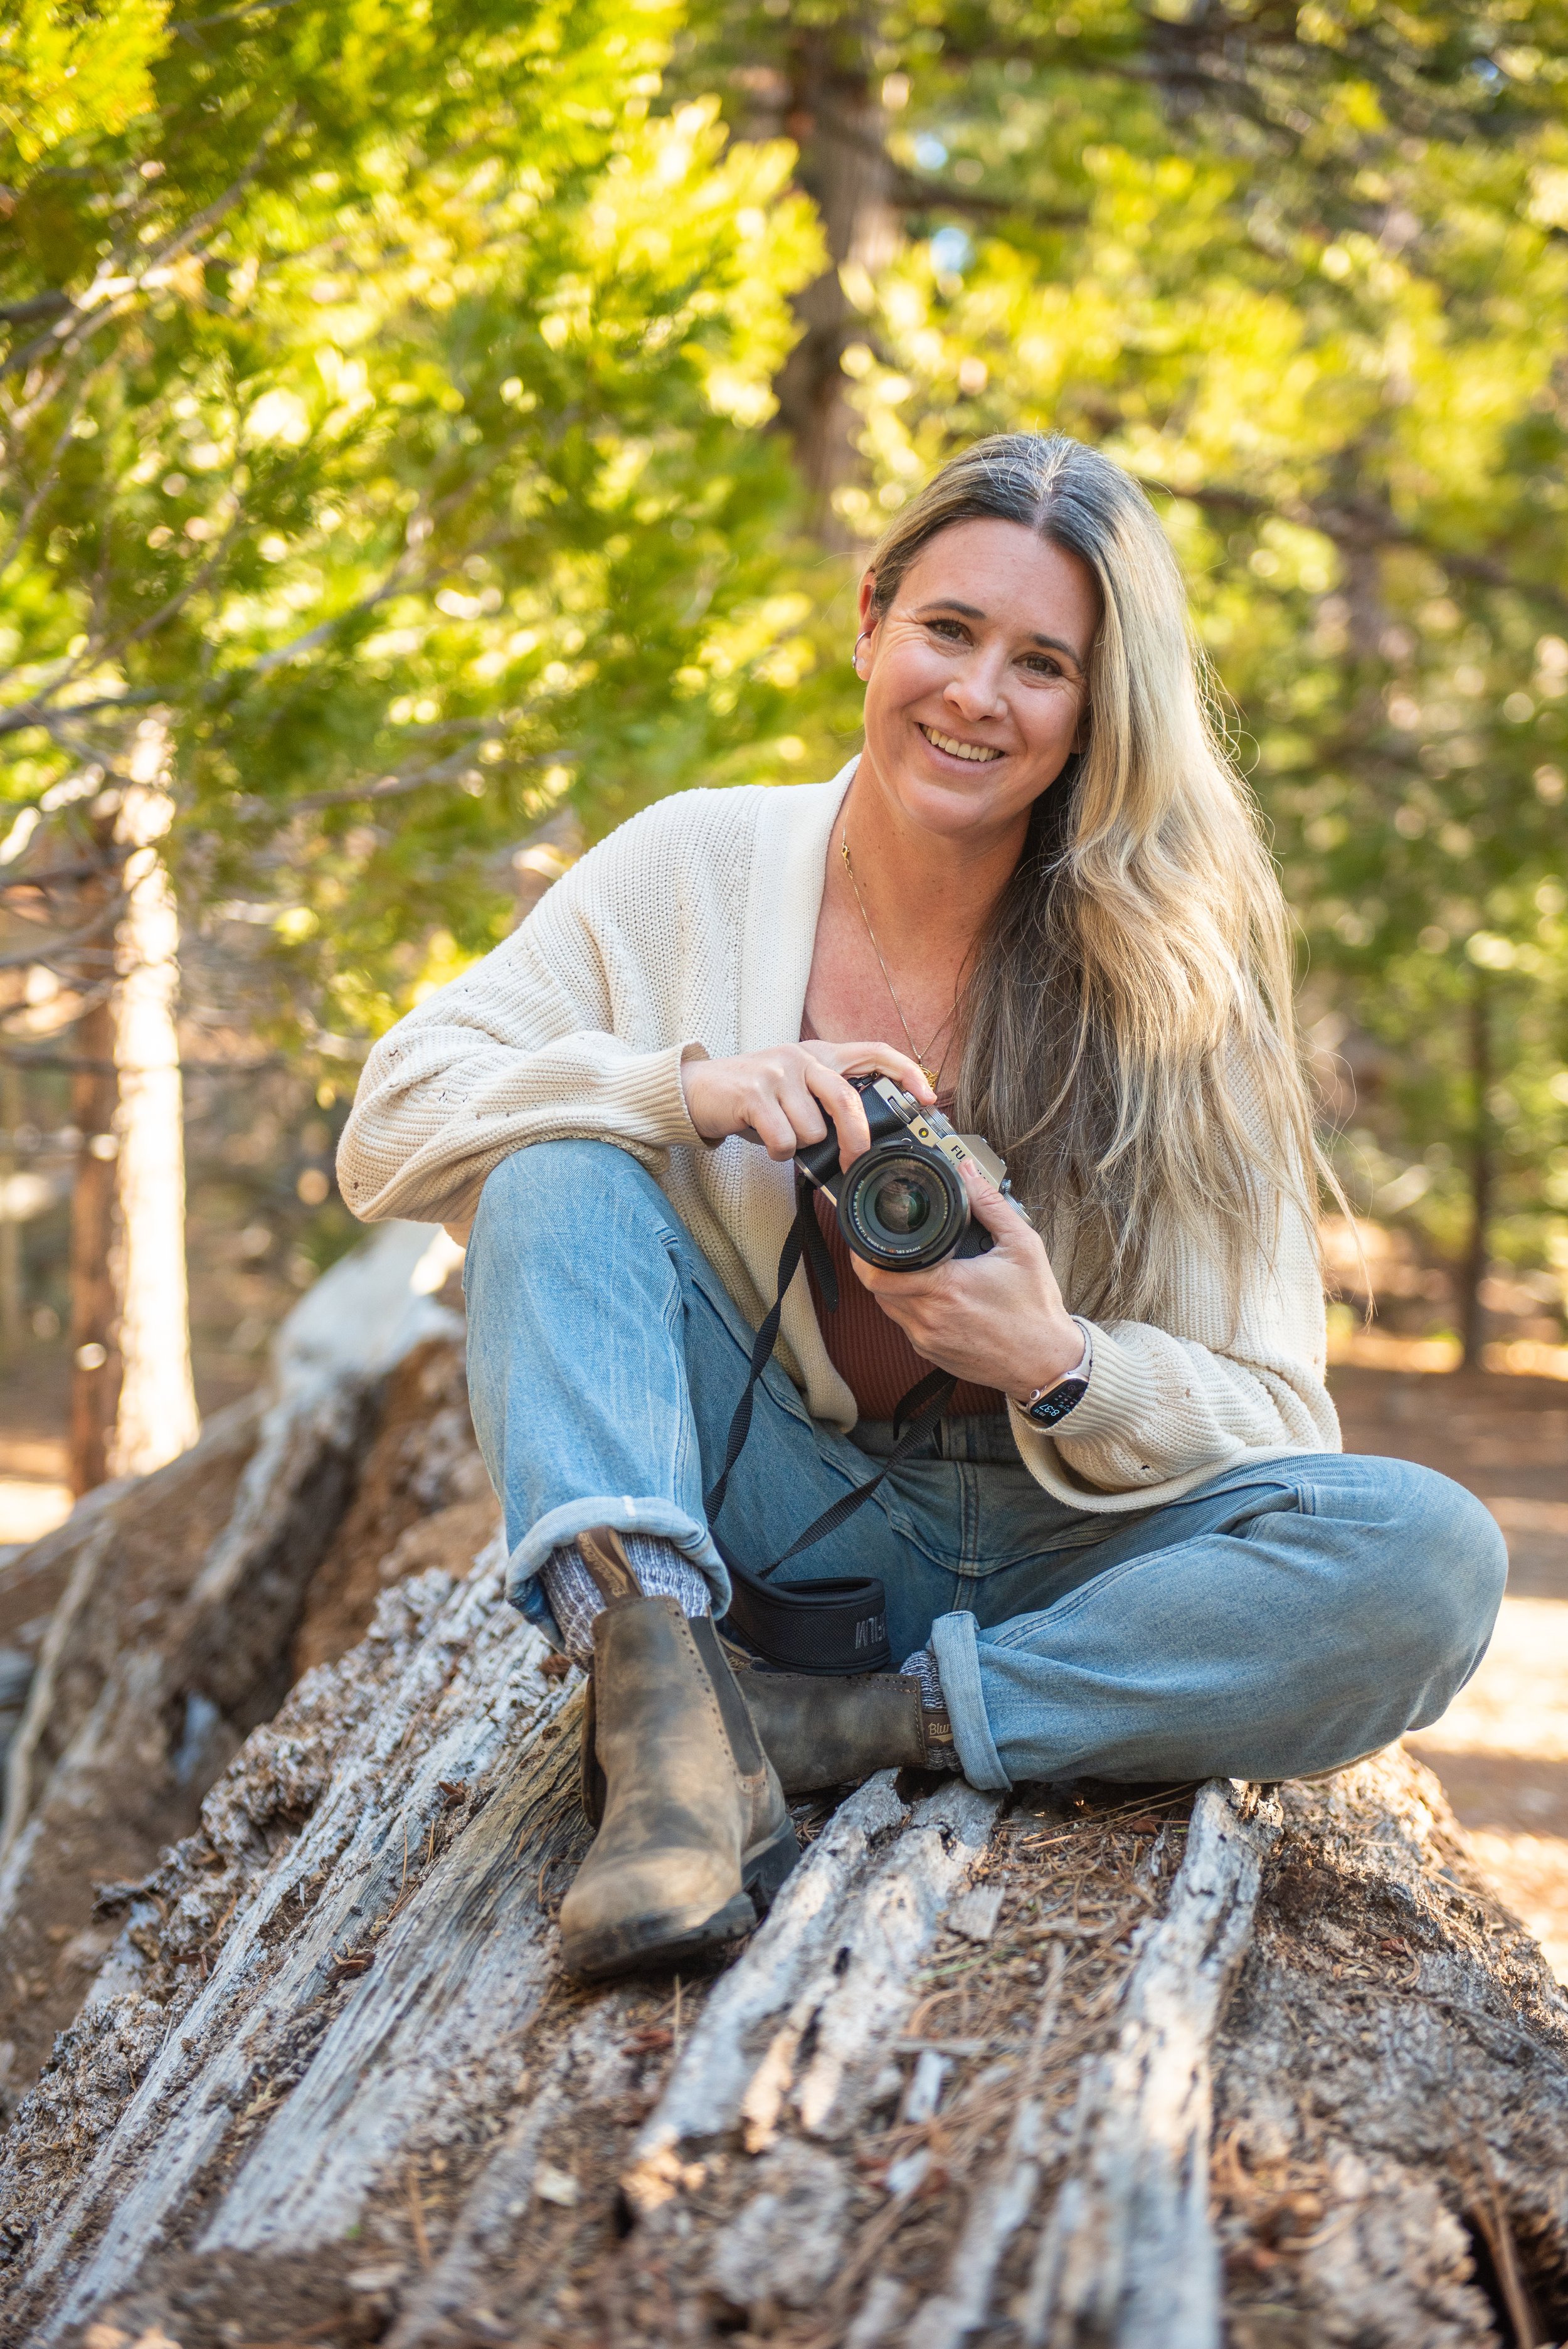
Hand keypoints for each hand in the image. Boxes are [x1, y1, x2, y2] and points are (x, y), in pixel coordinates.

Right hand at [681, 1041, 934, 1163]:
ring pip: (813, 1131)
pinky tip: (764, 1139)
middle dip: (855, 1140)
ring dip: (800, 1146)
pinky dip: (778, 1152)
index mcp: (821, 1054)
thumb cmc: (755, 1098)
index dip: (906, 1073)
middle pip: (848, 1101)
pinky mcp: (755, 1094)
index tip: (927, 1098)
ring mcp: (779, 1073)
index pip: (876, 1052)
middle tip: (854, 1161)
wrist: (698, 1090)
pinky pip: (784, 1141)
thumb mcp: (797, 1089)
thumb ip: (827, 1101)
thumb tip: (865, 1139)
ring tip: (779, 1134)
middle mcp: (803, 1057)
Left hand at [854, 1159, 1084, 1400]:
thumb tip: (967, 1173)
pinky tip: (931, 1293)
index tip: (872, 1232)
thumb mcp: (1022, 1246)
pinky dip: (909, 1306)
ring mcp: (926, 1339)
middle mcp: (929, 1318)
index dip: (866, 1250)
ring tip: (915, 1265)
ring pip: (887, 1306)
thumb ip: (990, 1204)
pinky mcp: (930, 1353)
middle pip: (876, 1286)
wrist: (1047, 1362)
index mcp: (946, 1288)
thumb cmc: (1036, 1309)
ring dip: (893, 1284)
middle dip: (878, 1262)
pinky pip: (905, 1324)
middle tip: (893, 1244)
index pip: (879, 1270)